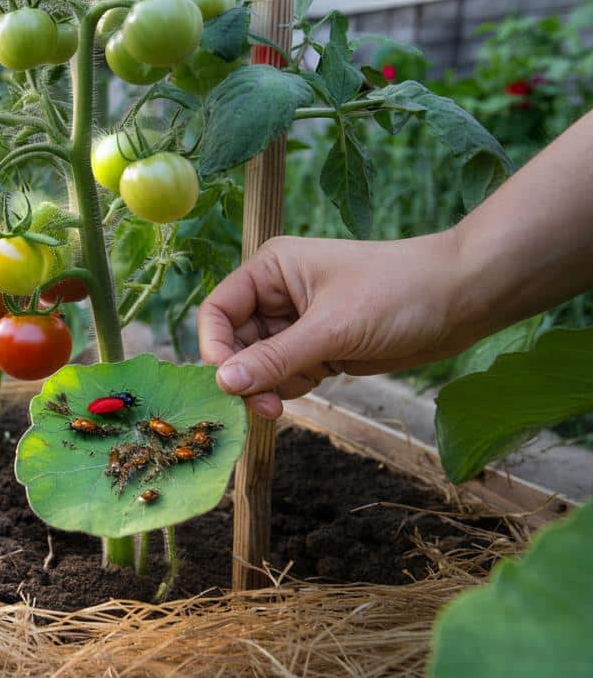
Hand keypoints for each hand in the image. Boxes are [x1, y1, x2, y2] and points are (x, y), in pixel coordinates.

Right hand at [197, 232, 477, 418]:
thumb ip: (276, 358)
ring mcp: (298, 324)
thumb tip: (223, 383)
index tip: (224, 383)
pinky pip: (284, 374)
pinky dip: (286, 390)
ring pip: (258, 364)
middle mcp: (277, 295)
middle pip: (234, 343)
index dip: (214, 347)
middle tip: (261, 407)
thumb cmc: (398, 293)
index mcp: (270, 270)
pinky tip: (305, 393)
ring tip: (280, 407)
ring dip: (264, 388)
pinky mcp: (319, 348)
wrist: (463, 299)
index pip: (218, 311)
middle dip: (242, 376)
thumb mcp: (332, 328)